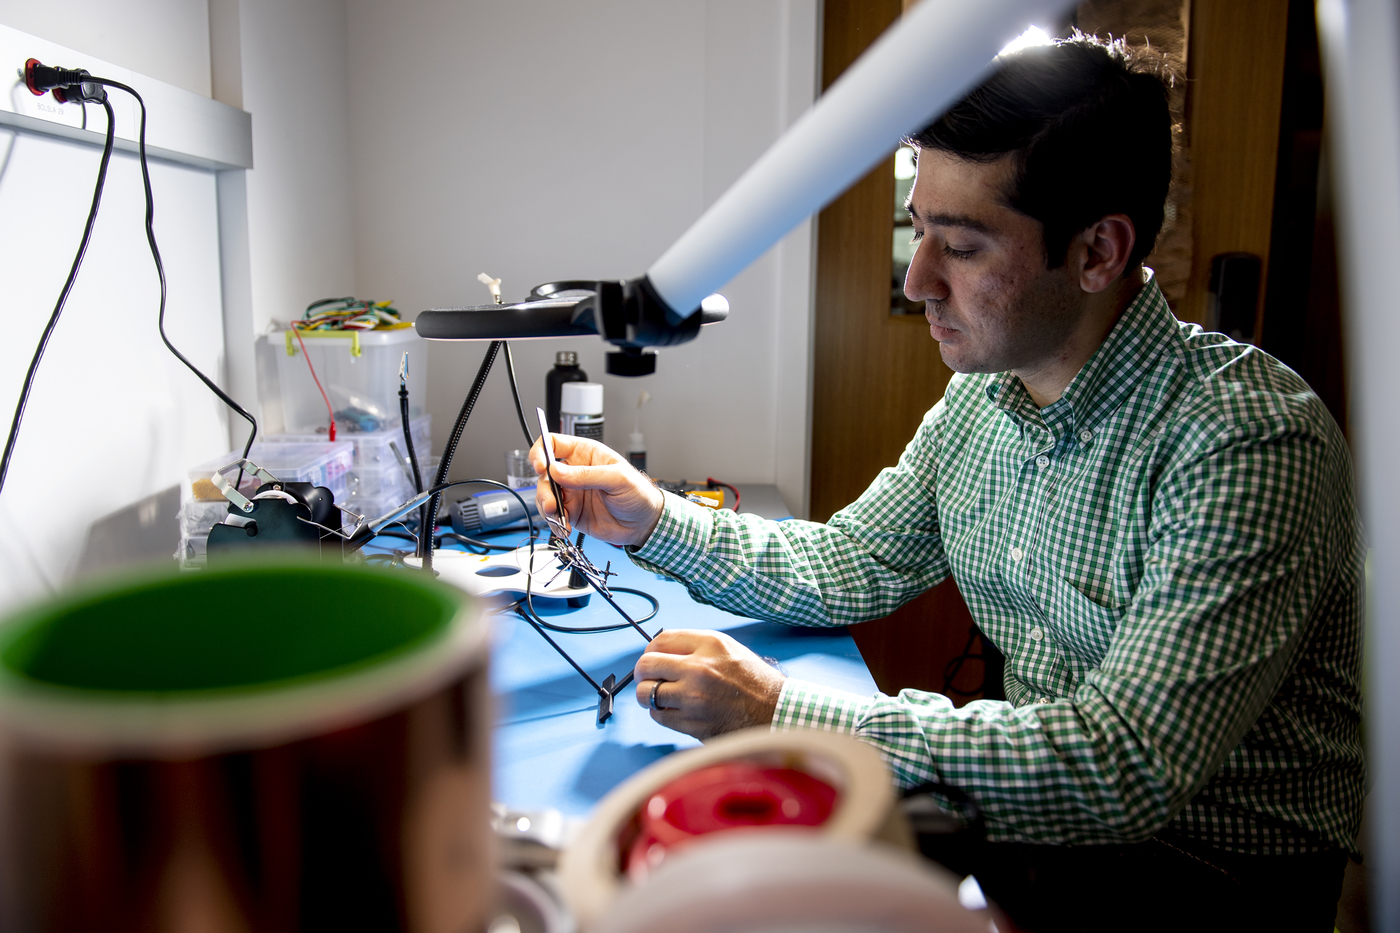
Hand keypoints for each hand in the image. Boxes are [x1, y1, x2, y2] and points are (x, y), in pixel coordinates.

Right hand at [530, 434, 663, 546]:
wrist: (644, 524)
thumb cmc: (638, 494)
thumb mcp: (617, 479)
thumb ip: (587, 474)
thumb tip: (557, 470)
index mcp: (586, 454)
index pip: (554, 443)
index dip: (542, 451)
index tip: (541, 466)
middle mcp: (574, 472)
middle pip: (544, 473)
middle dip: (544, 488)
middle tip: (552, 502)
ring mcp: (572, 493)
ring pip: (545, 495)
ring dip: (546, 507)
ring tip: (559, 517)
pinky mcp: (571, 512)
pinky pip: (553, 515)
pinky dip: (554, 522)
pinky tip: (564, 527)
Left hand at [634, 630, 785, 738]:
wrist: (774, 712)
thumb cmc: (753, 681)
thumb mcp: (728, 648)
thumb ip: (694, 645)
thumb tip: (659, 650)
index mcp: (709, 645)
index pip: (659, 640)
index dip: (650, 650)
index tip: (653, 658)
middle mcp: (699, 669)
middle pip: (646, 665)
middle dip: (642, 672)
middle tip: (647, 678)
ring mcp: (694, 698)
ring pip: (646, 693)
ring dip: (648, 694)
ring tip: (660, 695)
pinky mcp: (692, 724)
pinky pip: (658, 716)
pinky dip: (661, 713)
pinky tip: (674, 710)